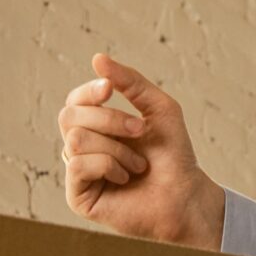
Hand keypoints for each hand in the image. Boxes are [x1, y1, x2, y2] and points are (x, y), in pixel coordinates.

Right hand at [56, 52, 223, 249]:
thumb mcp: (159, 108)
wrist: (186, 195)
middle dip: (108, 119)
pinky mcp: (77, 197)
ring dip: (116, 148)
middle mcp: (82, 148)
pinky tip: (124, 178)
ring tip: (138, 164)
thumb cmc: (173, 155)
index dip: (88, 91)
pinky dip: (108, 166)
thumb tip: (97, 58)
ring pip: (75, 140)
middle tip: (139, 131)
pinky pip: (77, 165)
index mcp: (96, 126)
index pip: (75, 100)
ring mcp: (77, 172)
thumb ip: (130, 82)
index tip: (109, 89)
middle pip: (69, 116)